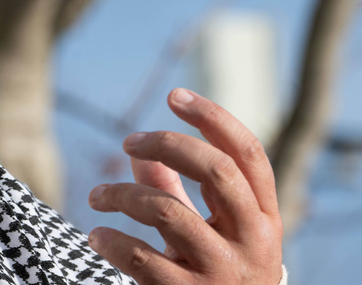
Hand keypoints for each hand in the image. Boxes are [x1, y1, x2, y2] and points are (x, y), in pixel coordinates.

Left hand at [87, 88, 282, 283]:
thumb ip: (179, 193)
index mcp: (265, 218)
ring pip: (168, 212)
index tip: (175, 95)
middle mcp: (254, 242)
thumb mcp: (209, 234)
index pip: (248, 154)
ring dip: (122, 196)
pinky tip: (98, 235)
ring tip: (97, 197)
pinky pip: (144, 259)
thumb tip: (142, 152)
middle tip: (128, 141)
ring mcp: (225, 273)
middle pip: (216, 170)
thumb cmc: (214, 278)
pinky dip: (113, 240)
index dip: (213, 118)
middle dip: (167, 144)